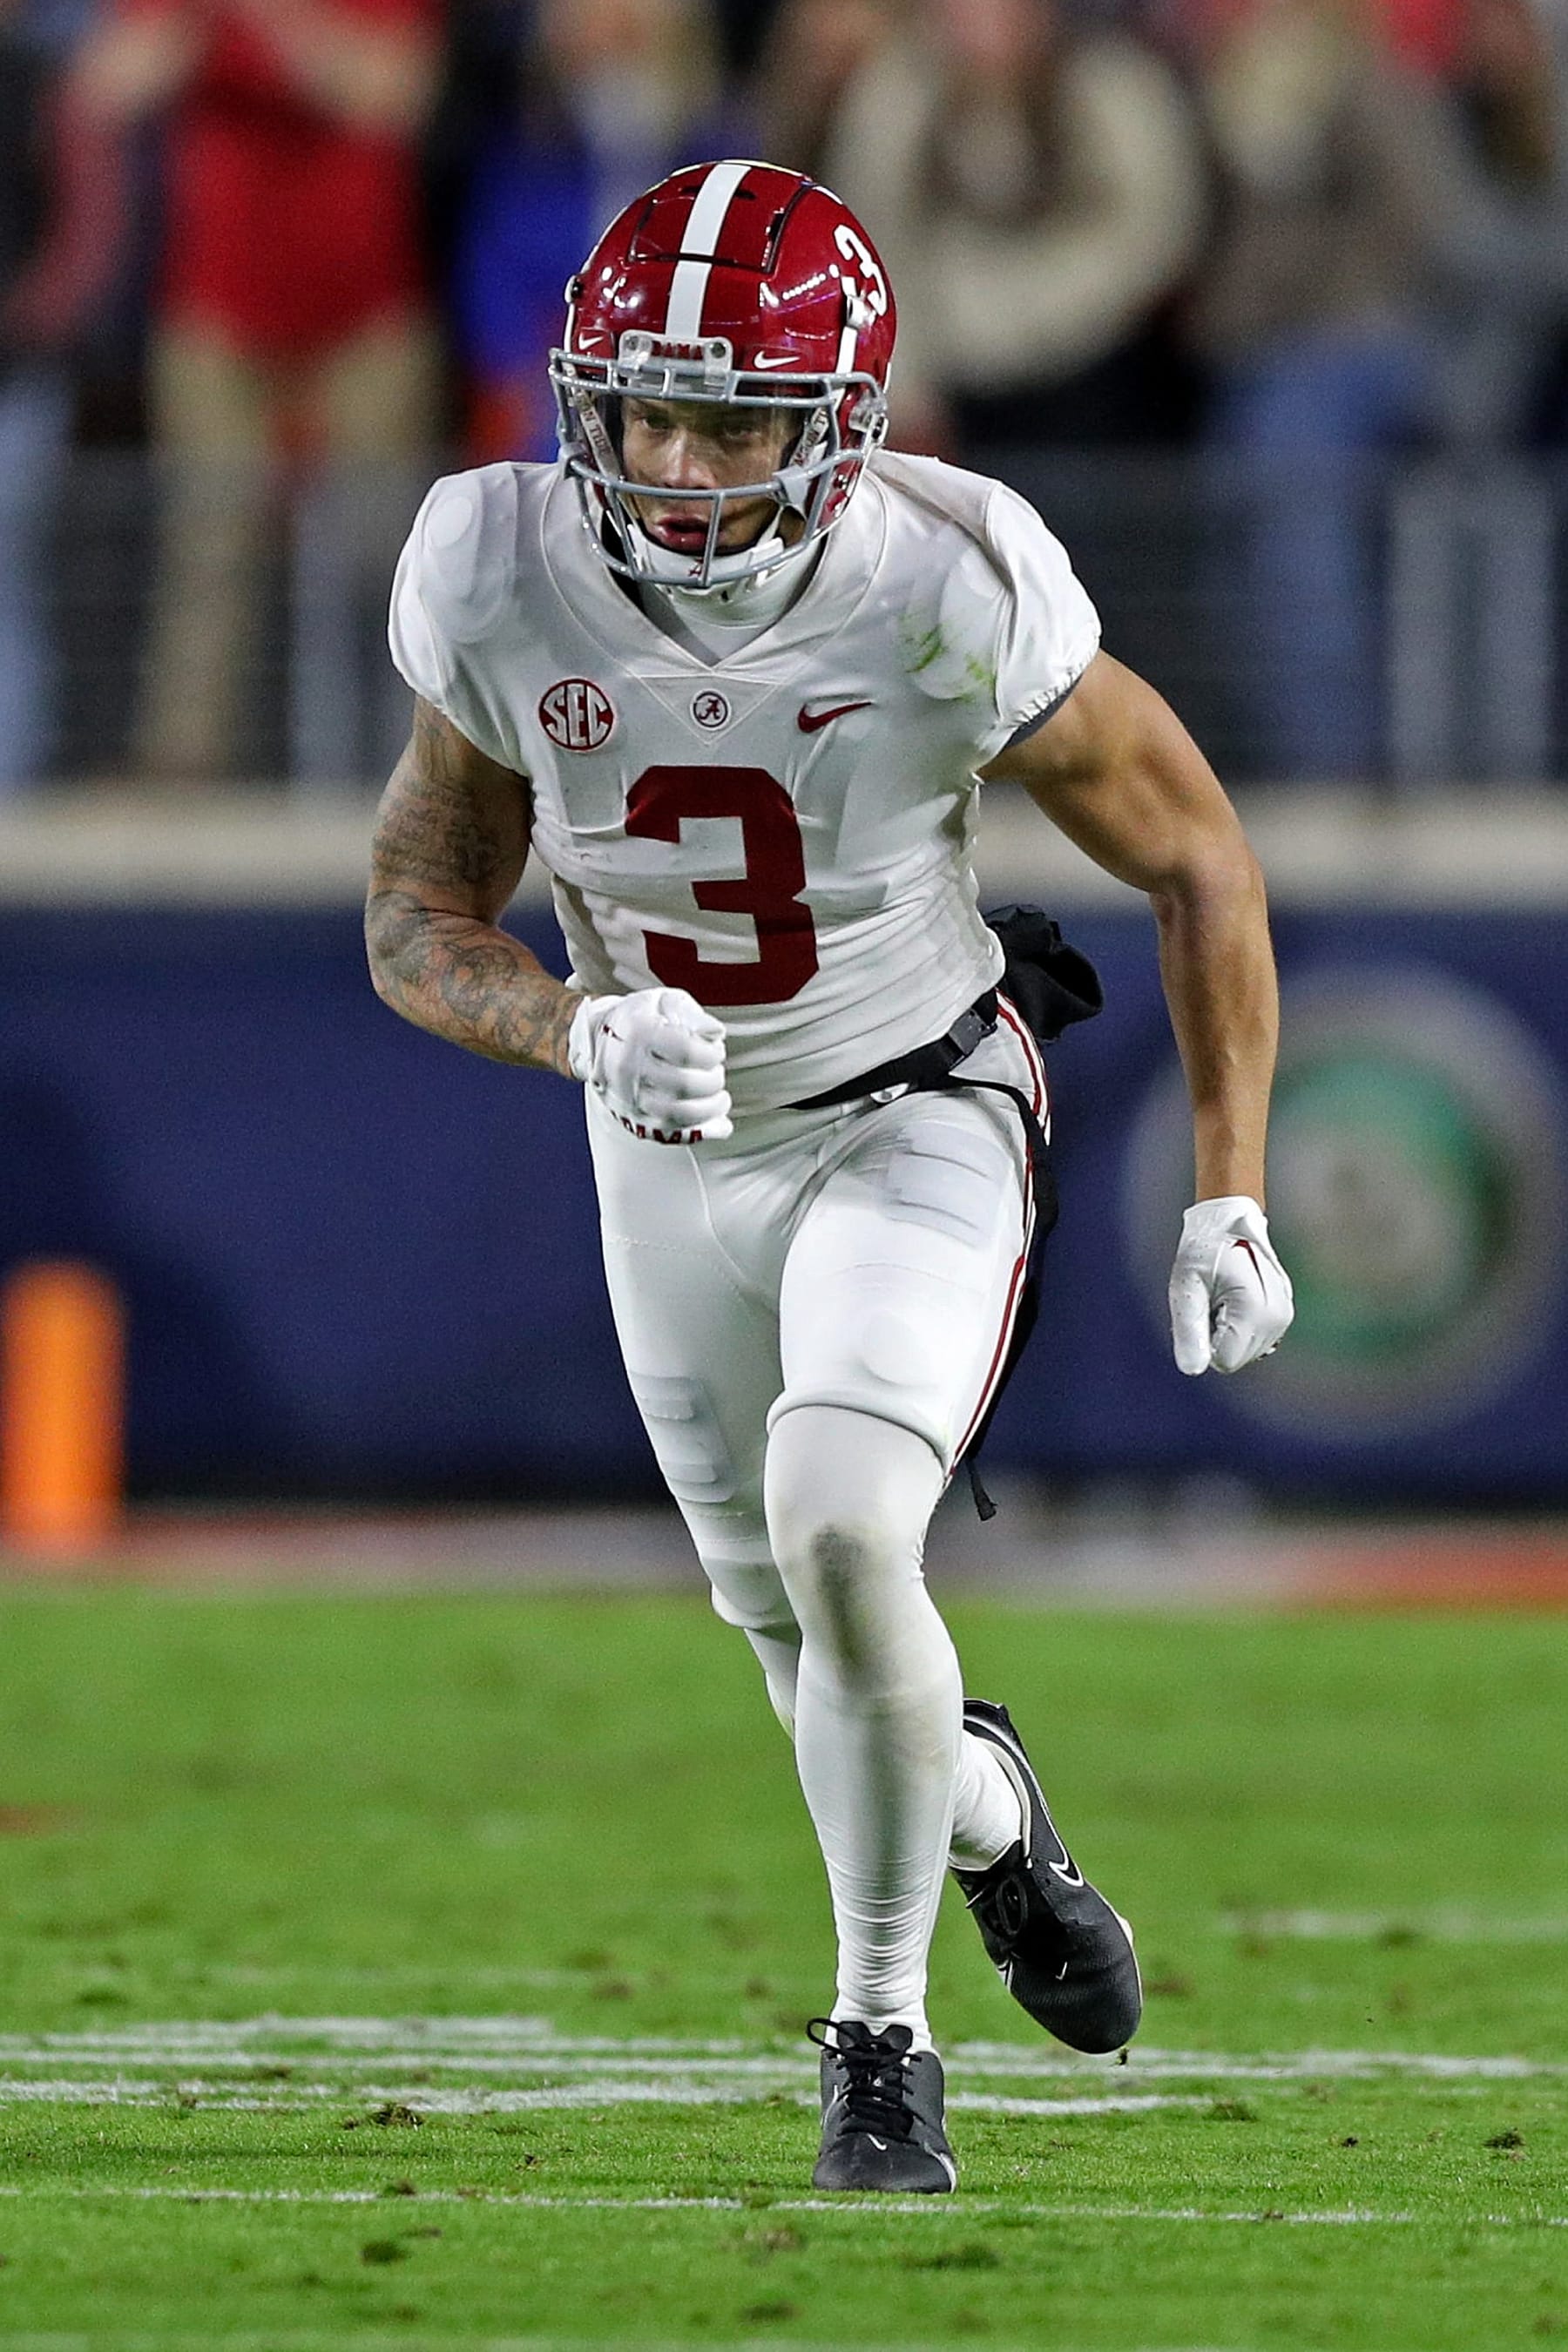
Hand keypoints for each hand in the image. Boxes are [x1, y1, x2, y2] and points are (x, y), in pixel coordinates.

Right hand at [568, 987, 731, 1142]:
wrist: (595, 1041)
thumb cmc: (637, 1020)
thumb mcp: (663, 1001)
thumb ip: (693, 1015)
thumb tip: (716, 1034)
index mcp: (639, 1033)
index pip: (687, 1052)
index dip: (712, 1054)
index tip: (716, 1051)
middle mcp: (629, 1067)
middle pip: (685, 1085)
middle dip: (713, 1081)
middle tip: (716, 1073)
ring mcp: (629, 1097)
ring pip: (678, 1115)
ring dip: (710, 1109)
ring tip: (719, 1098)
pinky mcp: (634, 1119)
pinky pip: (672, 1133)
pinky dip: (701, 1130)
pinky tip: (716, 1122)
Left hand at [1169, 1195, 1292, 1374]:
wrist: (1231, 1221)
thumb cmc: (1204, 1251)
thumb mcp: (1186, 1288)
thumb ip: (1189, 1331)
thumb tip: (1192, 1370)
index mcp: (1255, 1312)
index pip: (1223, 1360)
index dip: (1204, 1340)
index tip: (1204, 1307)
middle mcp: (1277, 1319)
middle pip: (1235, 1358)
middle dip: (1217, 1336)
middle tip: (1212, 1299)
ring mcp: (1284, 1317)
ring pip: (1245, 1351)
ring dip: (1228, 1331)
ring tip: (1223, 1296)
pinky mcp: (1283, 1315)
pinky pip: (1253, 1339)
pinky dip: (1239, 1326)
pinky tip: (1234, 1299)